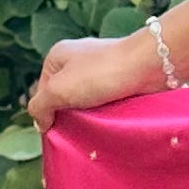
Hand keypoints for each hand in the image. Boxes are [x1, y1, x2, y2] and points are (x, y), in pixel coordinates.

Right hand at [27, 30, 169, 128]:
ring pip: (87, 101)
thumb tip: (41, 123)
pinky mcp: (120, 79)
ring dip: (89, 116)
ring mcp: (101, 69)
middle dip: (69, 115)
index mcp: (58, 56)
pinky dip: (106, 112)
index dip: (48, 112)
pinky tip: (110, 121)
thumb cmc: (100, 74)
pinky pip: (106, 101)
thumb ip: (40, 106)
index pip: (43, 91)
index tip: (57, 129)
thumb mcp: (58, 90)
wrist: (148, 65)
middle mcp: (78, 59)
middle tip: (76, 132)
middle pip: (65, 97)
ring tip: (94, 128)